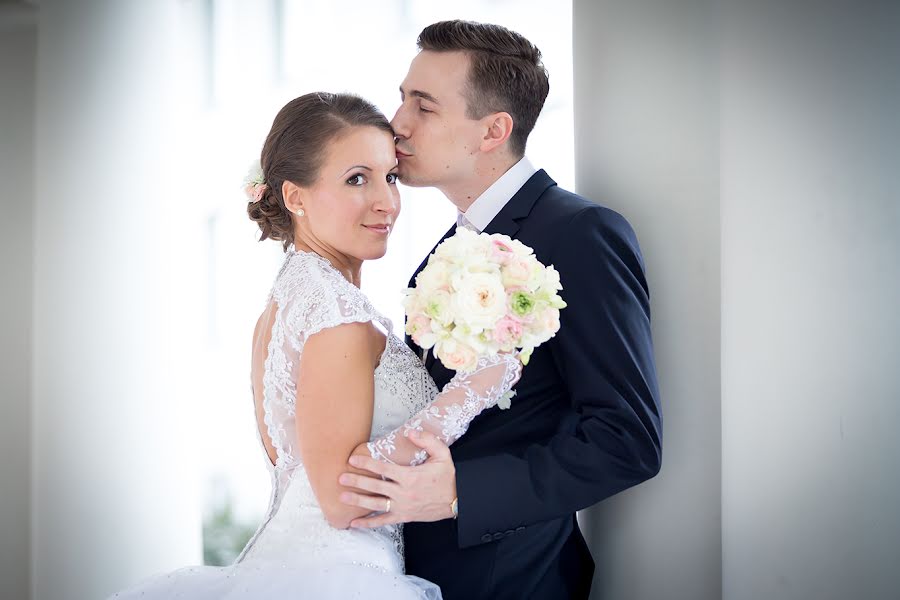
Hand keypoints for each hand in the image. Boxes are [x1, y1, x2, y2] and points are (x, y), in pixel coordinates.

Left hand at [338, 430, 456, 527]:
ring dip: (358, 500)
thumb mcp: (442, 453)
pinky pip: (383, 521)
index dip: (366, 463)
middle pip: (374, 486)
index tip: (352, 459)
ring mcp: (402, 506)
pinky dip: (368, 523)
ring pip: (375, 504)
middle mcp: (403, 493)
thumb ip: (426, 440)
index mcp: (410, 476)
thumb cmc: (448, 476)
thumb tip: (410, 431)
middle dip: (356, 481)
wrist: (458, 499)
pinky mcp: (404, 517)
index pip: (383, 468)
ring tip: (342, 497)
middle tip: (340, 478)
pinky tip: (355, 523)